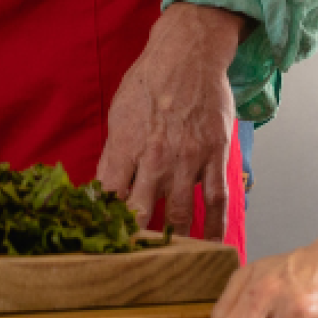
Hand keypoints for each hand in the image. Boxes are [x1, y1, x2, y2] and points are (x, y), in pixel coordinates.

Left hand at [95, 3, 246, 239]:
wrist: (187, 56)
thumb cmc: (149, 83)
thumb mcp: (118, 114)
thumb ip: (115, 153)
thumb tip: (105, 188)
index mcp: (124, 146)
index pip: (107, 195)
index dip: (103, 221)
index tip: (101, 239)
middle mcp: (154, 158)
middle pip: (139, 211)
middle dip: (133, 239)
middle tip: (130, 261)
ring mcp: (187, 160)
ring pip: (178, 213)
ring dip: (172, 240)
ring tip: (167, 262)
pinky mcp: (214, 157)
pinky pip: (216, 200)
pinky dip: (214, 227)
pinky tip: (212, 247)